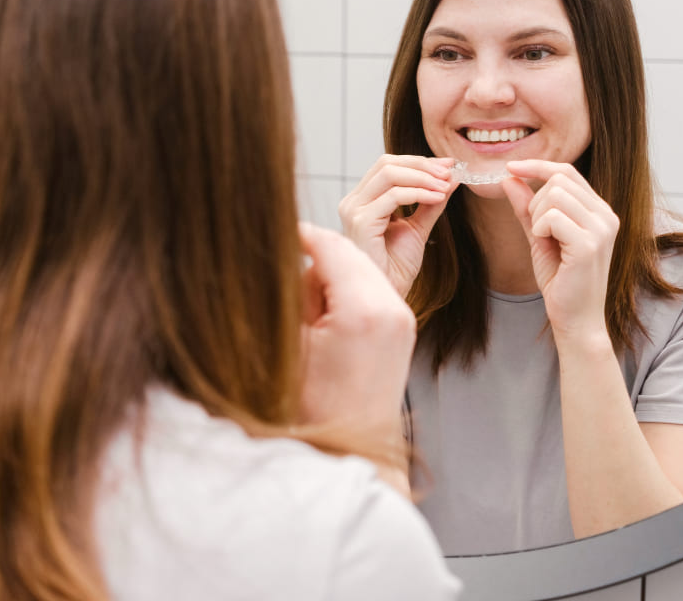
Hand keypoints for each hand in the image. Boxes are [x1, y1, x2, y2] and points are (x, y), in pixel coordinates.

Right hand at [298, 223, 416, 432]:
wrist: (353, 449)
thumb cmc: (314, 408)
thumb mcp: (291, 342)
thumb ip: (290, 292)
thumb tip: (288, 259)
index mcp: (361, 310)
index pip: (331, 245)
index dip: (301, 234)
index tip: (279, 232)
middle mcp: (391, 308)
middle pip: (351, 253)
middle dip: (319, 256)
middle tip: (288, 275)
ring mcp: (402, 317)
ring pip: (362, 268)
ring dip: (334, 274)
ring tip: (310, 311)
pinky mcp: (403, 328)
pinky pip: (374, 288)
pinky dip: (350, 290)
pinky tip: (327, 318)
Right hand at [338, 155, 455, 296]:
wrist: (390, 293)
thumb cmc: (397, 266)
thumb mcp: (419, 226)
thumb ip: (431, 201)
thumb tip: (451, 176)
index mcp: (362, 200)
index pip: (388, 165)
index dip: (419, 162)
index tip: (448, 166)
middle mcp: (353, 202)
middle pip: (386, 163)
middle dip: (422, 165)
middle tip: (449, 173)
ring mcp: (353, 210)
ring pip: (389, 174)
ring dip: (423, 177)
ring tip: (446, 186)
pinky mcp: (360, 222)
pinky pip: (393, 196)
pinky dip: (419, 193)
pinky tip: (438, 198)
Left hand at [501, 160, 617, 345]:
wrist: (576, 319)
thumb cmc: (561, 280)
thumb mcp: (540, 237)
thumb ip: (527, 208)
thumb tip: (510, 178)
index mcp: (599, 211)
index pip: (567, 171)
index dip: (537, 166)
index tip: (511, 166)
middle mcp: (606, 215)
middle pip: (559, 179)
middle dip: (535, 201)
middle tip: (538, 231)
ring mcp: (601, 228)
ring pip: (554, 194)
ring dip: (537, 216)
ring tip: (545, 240)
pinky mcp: (589, 244)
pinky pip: (552, 217)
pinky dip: (540, 229)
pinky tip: (547, 246)